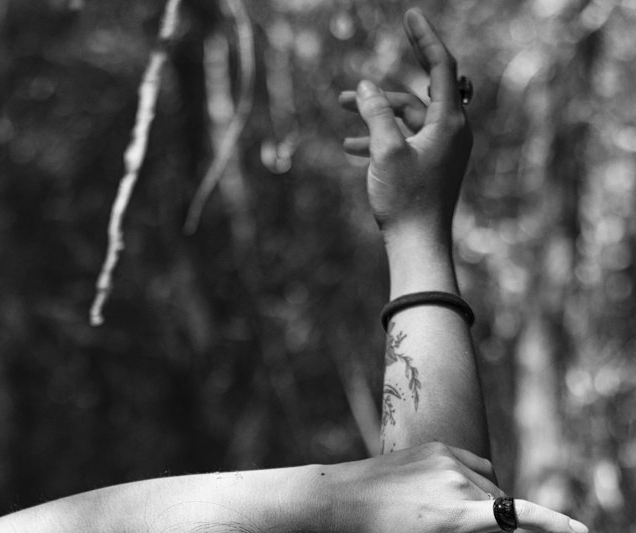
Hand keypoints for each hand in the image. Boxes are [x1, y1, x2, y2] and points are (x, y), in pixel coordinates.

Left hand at [330, 443, 586, 532]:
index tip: (578, 531)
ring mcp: (447, 459)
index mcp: (454, 515)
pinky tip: (446, 503)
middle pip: (502, 508)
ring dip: (483, 509)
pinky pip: (476, 468)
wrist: (337, 502)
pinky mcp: (438, 447)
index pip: (517, 516)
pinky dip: (473, 486)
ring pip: (491, 487)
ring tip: (447, 529)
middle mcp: (456, 480)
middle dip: (492, 532)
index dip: (552, 524)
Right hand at [339, 9, 469, 243]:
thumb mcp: (385, 152)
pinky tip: (352, 147)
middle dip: (379, 94)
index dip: (424, 38)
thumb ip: (375, 113)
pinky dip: (380, 140)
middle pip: (415, 97)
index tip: (410, 15)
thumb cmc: (406, 201)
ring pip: (406, 121)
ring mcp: (441, 151)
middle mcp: (451, 132)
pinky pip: (405, 142)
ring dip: (374, 118)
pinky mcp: (430, 168)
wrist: (418, 248)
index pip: (440, 66)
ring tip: (341, 116)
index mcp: (449, 122)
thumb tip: (366, 86)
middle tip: (346, 94)